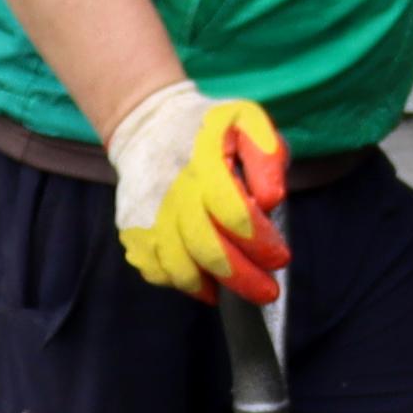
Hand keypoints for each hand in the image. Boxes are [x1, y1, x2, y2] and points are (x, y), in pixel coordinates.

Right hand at [108, 79, 290, 304]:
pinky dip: (181, 282)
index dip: (259, 241)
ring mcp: (146, 215)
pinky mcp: (131, 231)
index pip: (233, 213)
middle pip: (208, 249)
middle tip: (268, 292)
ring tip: (235, 291)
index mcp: (203, 163)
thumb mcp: (245, 120)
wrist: (147, 126)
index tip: (281, 258)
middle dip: (243, 278)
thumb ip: (266, 154)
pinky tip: (203, 278)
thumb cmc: (206, 128)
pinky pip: (155, 270)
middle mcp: (171, 193)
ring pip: (179, 268)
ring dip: (212, 286)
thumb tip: (272, 200)